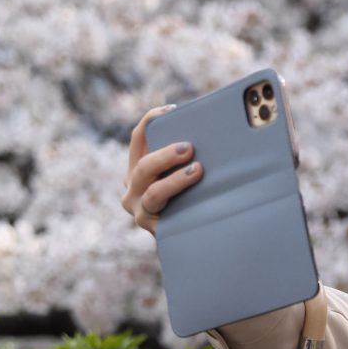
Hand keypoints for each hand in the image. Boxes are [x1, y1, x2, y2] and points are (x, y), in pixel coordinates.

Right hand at [122, 104, 197, 233]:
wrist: (190, 238)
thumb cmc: (189, 196)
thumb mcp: (180, 173)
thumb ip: (186, 156)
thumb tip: (215, 129)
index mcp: (136, 167)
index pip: (138, 139)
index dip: (151, 121)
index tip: (172, 110)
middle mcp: (132, 188)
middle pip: (143, 166)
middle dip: (166, 155)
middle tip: (189, 148)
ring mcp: (140, 210)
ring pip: (154, 193)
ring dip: (175, 181)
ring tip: (197, 171)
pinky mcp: (153, 230)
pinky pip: (166, 218)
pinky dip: (183, 209)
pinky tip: (200, 205)